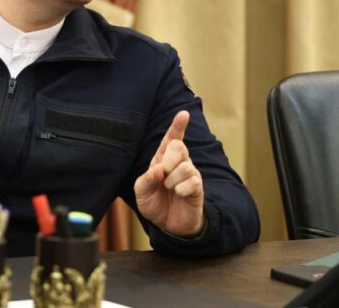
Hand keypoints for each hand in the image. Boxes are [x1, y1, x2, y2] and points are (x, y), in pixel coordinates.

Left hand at [134, 111, 204, 235]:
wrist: (168, 225)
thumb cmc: (154, 203)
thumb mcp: (141, 192)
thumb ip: (146, 179)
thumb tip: (158, 169)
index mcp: (162, 159)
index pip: (171, 139)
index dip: (177, 126)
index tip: (184, 114)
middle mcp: (178, 163)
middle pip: (179, 146)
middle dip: (169, 158)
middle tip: (163, 173)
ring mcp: (189, 174)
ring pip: (185, 166)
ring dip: (172, 180)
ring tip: (169, 189)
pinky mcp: (197, 187)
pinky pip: (192, 181)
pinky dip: (180, 189)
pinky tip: (179, 195)